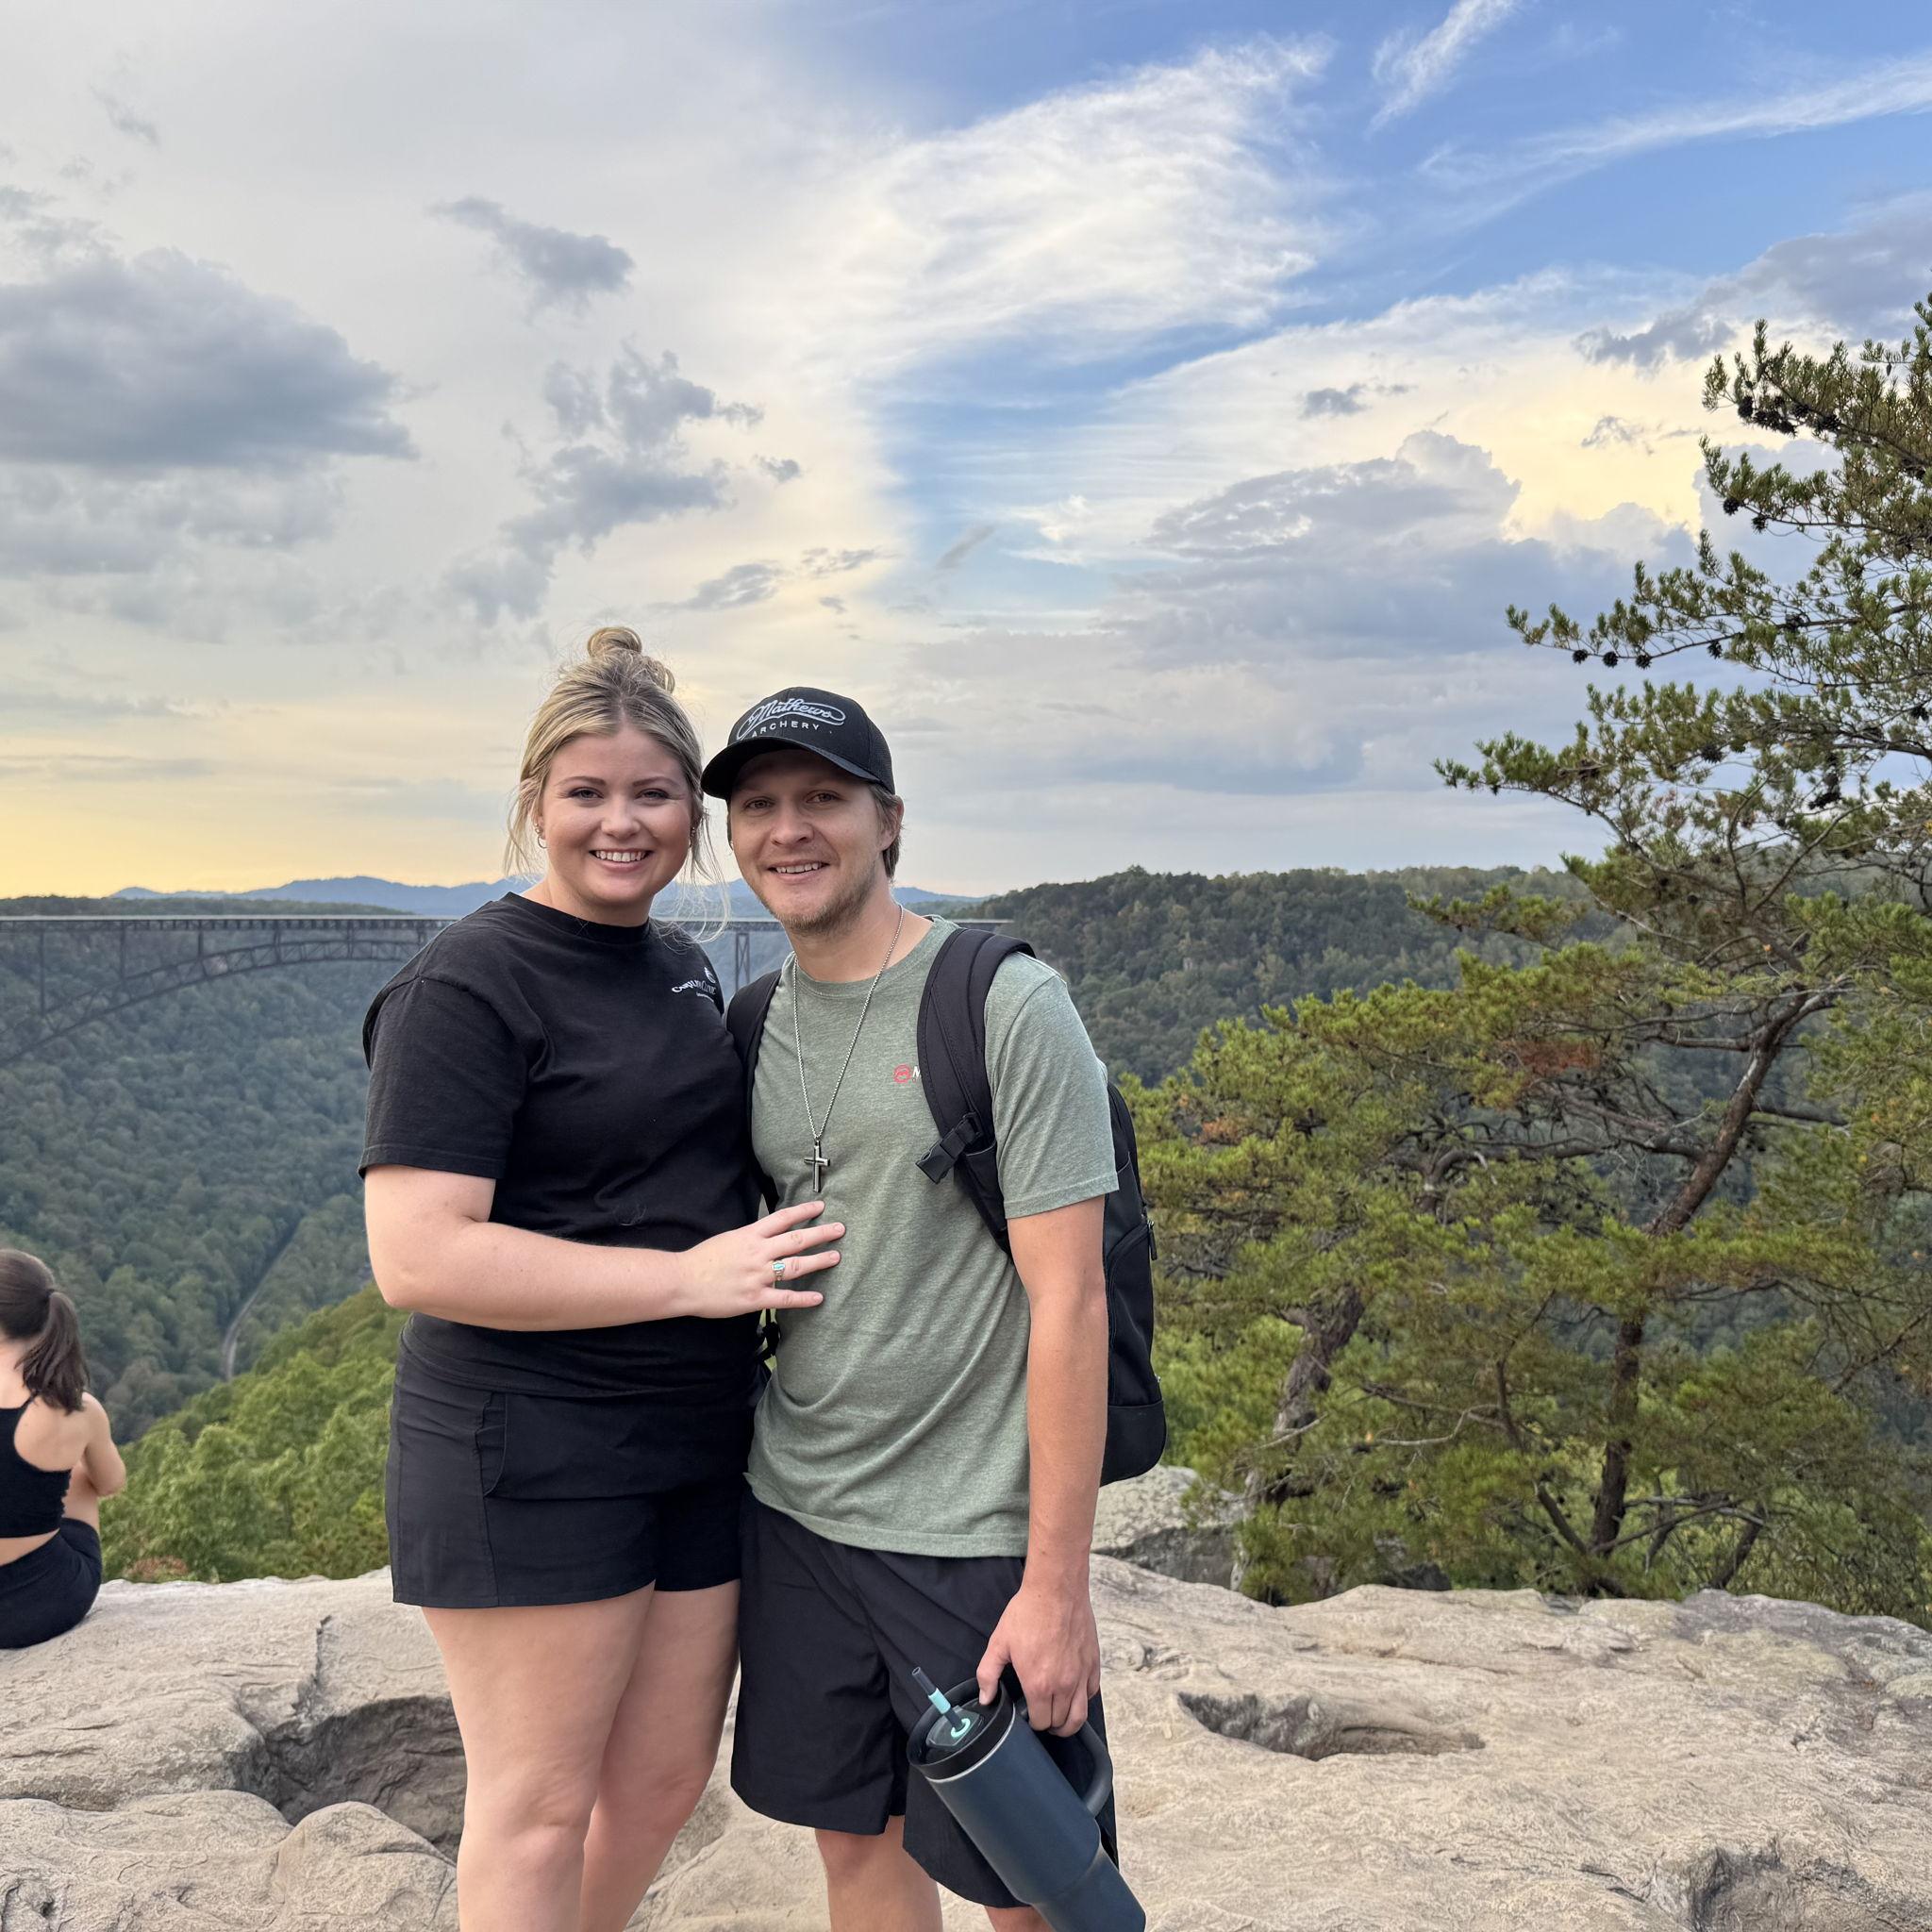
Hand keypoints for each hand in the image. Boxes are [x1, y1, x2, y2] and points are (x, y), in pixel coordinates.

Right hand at [676, 1202, 841, 1317]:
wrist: (683, 1281)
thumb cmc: (702, 1260)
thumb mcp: (728, 1239)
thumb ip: (751, 1238)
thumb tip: (770, 1235)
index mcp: (750, 1235)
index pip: (783, 1218)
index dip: (804, 1211)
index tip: (821, 1206)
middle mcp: (758, 1253)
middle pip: (796, 1240)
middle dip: (821, 1233)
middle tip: (840, 1229)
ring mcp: (758, 1276)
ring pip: (795, 1266)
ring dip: (818, 1261)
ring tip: (836, 1257)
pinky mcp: (755, 1298)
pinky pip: (784, 1298)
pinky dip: (803, 1299)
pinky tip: (819, 1298)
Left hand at [975, 1578, 1100, 1736]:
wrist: (1056, 1589)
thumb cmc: (1028, 1613)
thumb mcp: (999, 1643)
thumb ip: (988, 1674)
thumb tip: (986, 1698)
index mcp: (1039, 1684)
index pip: (1041, 1722)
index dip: (1033, 1723)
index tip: (1028, 1715)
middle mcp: (1063, 1685)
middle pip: (1061, 1723)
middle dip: (1050, 1725)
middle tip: (1042, 1716)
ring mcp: (1081, 1675)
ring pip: (1080, 1716)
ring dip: (1069, 1722)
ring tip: (1060, 1717)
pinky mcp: (1093, 1663)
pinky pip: (1091, 1693)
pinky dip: (1083, 1699)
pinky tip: (1073, 1693)